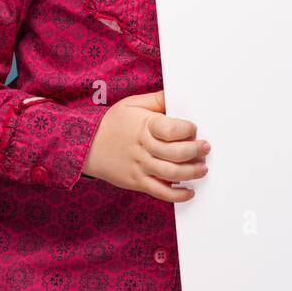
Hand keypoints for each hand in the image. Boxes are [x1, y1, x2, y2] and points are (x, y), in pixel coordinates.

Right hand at [80, 90, 209, 201]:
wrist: (86, 146)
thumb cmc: (113, 123)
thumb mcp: (132, 104)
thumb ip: (157, 100)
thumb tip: (177, 95)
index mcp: (144, 126)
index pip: (172, 130)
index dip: (187, 129)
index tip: (194, 129)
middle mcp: (143, 148)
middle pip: (175, 153)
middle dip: (196, 151)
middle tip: (205, 148)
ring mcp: (140, 167)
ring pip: (172, 174)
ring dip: (192, 172)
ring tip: (202, 168)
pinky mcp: (137, 182)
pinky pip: (160, 192)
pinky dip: (178, 195)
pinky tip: (189, 191)